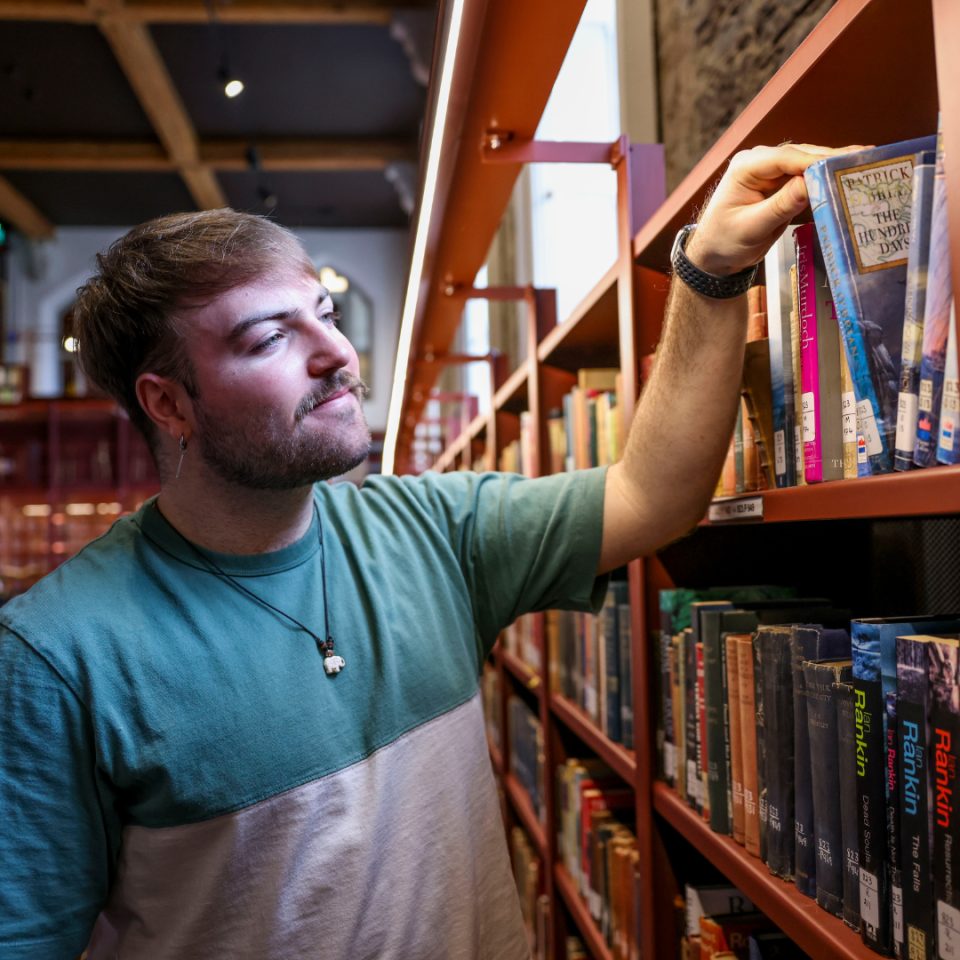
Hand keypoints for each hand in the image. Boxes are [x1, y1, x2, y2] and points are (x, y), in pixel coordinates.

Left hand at [685, 143, 866, 275]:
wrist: (715, 256)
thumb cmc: (723, 242)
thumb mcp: (750, 228)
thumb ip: (779, 207)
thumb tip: (807, 185)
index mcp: (746, 167)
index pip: (785, 158)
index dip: (816, 160)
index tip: (842, 164)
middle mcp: (760, 163)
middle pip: (802, 156)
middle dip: (832, 159)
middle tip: (865, 160)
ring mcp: (772, 173)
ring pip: (809, 165)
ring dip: (833, 168)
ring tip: (864, 167)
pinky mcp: (782, 185)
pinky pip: (808, 179)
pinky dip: (826, 182)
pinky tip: (847, 181)